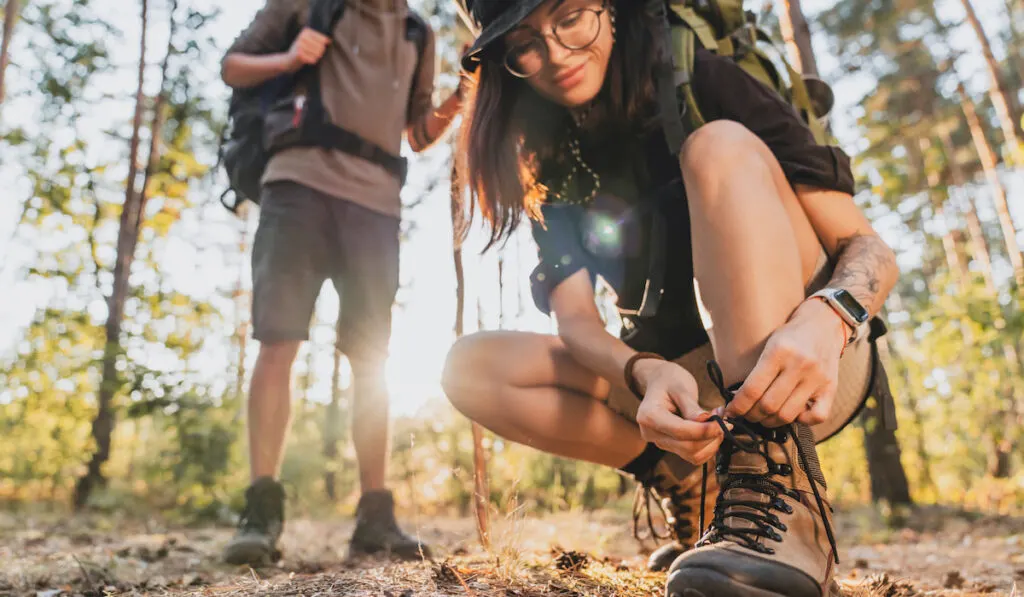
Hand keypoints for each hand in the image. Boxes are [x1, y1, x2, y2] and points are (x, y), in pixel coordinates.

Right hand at [287, 28, 330, 70]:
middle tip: (312, 53)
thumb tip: (329, 40)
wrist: (288, 60)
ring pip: (318, 53)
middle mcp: (302, 37)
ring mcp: (300, 45)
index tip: (316, 47)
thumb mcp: (308, 41)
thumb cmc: (301, 50)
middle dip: (320, 52)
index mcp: (306, 32)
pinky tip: (306, 60)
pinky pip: (313, 60)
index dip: (323, 46)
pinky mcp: (299, 54)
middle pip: (321, 47)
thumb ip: (319, 40)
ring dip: (316, 57)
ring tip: (309, 56)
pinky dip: (312, 61)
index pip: (323, 39)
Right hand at [634, 359, 725, 463]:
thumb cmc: (669, 379)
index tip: (724, 423)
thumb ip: (692, 407)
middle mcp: (651, 433)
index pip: (680, 431)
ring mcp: (660, 442)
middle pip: (687, 447)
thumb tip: (706, 421)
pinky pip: (693, 455)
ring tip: (719, 423)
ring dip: (711, 443)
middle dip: (711, 436)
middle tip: (725, 421)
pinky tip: (712, 430)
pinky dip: (707, 446)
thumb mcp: (681, 387)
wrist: (659, 382)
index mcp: (649, 416)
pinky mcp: (670, 447)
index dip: (705, 430)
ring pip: (692, 455)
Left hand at [726, 299, 846, 427]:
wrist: (823, 323)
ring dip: (771, 422)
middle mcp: (800, 365)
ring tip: (764, 417)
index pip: (752, 389)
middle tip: (746, 414)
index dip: (737, 406)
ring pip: (788, 414)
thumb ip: (755, 370)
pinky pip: (817, 416)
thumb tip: (736, 400)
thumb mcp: (767, 343)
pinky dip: (803, 421)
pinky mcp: (831, 387)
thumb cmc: (789, 335)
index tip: (730, 411)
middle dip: (751, 415)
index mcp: (778, 351)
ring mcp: (817, 378)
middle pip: (769, 405)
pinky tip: (794, 413)